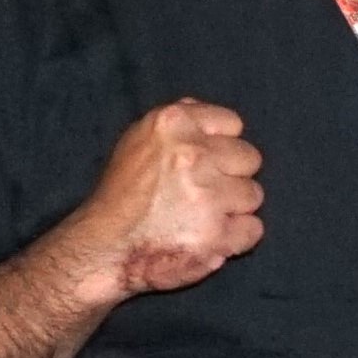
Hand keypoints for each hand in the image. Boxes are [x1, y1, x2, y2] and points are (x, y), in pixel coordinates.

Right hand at [65, 99, 262, 297]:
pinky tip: (211, 238)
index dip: (221, 146)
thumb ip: (176, 123)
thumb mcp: (138, 140)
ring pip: (253, 195)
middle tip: (203, 193)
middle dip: (231, 176)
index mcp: (172, 123)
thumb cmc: (121, 195)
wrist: (104, 247)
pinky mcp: (217, 234)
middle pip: (249, 158)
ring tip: (202, 217)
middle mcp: (193, 154)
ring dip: (233, 208)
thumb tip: (203, 110)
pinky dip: (237, 237)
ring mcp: (207, 196)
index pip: (233, 124)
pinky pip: (253, 229)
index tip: (206, 162)